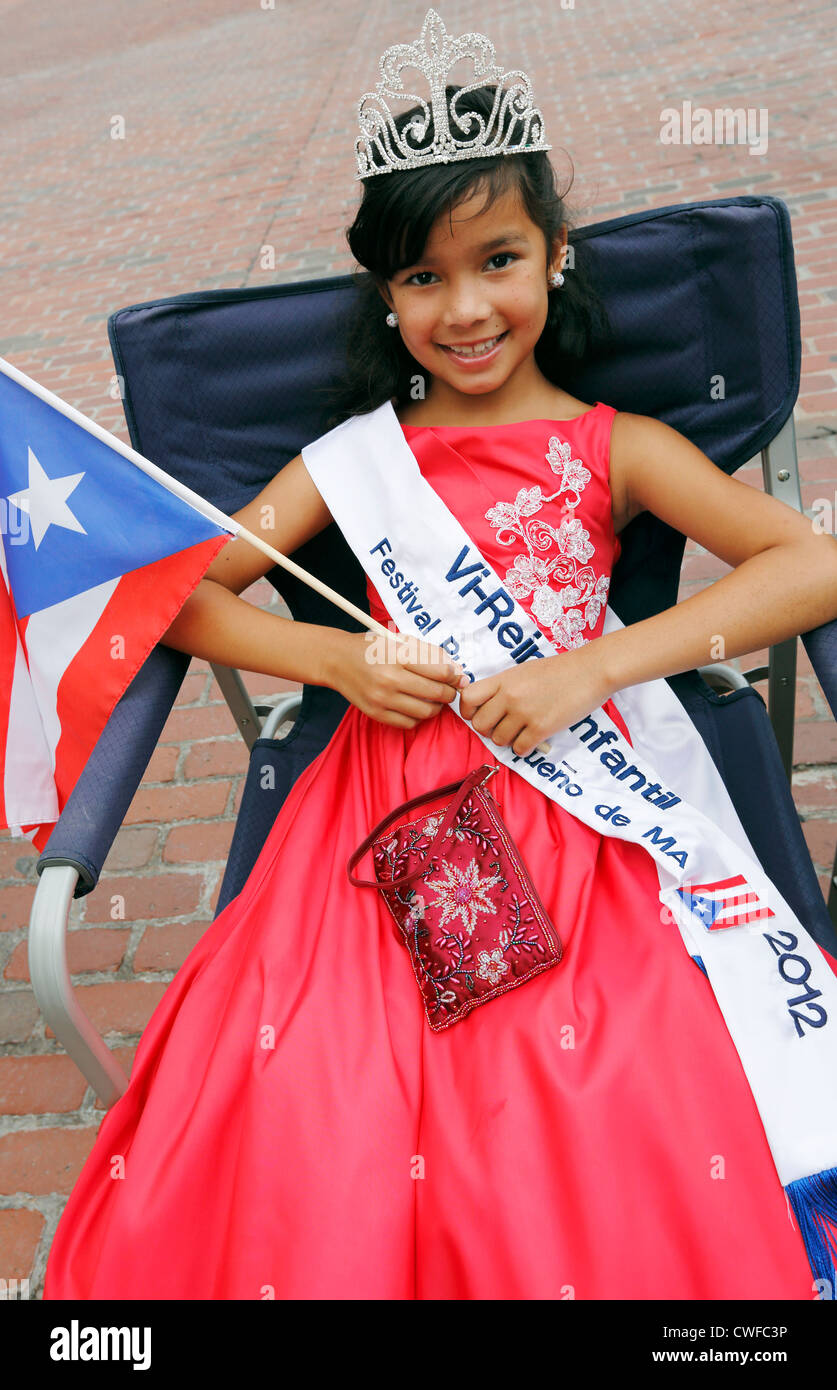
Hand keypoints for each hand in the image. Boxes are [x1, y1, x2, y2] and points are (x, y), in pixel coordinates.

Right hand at [330, 630, 464, 730]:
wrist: (337, 660)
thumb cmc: (371, 648)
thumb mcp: (399, 640)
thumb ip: (429, 653)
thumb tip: (457, 671)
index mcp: (398, 656)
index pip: (440, 671)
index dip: (454, 676)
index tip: (457, 676)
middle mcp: (390, 679)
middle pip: (436, 694)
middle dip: (449, 693)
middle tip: (449, 690)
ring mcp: (382, 699)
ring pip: (426, 712)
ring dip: (436, 707)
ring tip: (434, 699)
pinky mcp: (376, 713)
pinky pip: (409, 723)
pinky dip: (418, 717)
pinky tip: (416, 706)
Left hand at [457, 643, 612, 756]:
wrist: (590, 671)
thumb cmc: (559, 670)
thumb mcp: (524, 670)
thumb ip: (503, 686)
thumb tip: (488, 705)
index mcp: (503, 680)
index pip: (467, 698)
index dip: (468, 711)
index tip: (478, 714)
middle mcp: (509, 696)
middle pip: (479, 725)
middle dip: (488, 730)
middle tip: (503, 726)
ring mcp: (524, 713)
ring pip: (499, 740)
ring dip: (508, 739)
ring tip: (522, 730)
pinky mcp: (541, 728)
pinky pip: (519, 749)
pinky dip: (524, 748)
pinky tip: (533, 738)